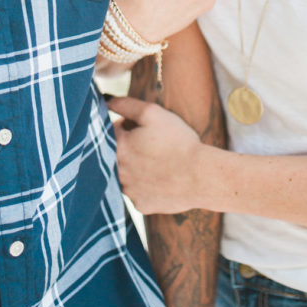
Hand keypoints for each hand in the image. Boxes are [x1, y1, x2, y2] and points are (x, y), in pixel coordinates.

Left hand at [109, 95, 201, 213]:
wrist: (201, 176)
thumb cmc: (178, 141)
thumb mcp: (152, 112)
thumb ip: (125, 104)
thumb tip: (106, 101)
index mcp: (118, 147)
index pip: (111, 130)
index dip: (127, 125)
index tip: (143, 127)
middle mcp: (118, 172)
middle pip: (117, 153)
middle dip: (130, 146)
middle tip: (152, 144)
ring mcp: (129, 191)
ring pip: (126, 174)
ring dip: (135, 167)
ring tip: (158, 161)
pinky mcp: (141, 205)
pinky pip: (138, 192)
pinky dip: (145, 185)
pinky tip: (161, 178)